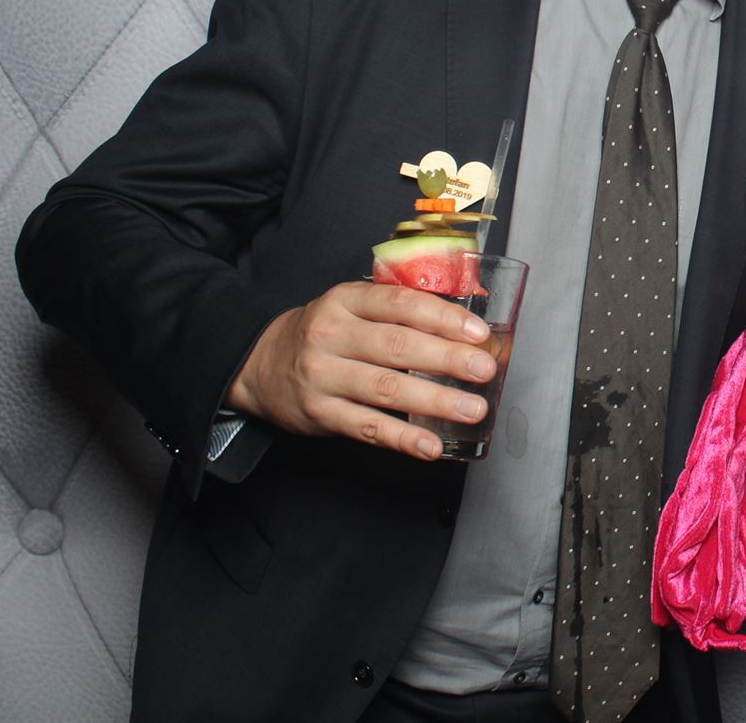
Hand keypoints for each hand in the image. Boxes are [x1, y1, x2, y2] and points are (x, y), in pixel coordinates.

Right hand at [225, 279, 496, 459]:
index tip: (478, 332)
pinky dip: (402, 439)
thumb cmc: (325, 332)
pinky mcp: (320, 414)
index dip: (442, 317)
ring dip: (434, 402)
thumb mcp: (353, 305)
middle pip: (396, 346)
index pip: (400, 304)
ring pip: (386, 389)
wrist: (260, 365)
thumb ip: (402, 305)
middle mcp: (331, 335)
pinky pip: (367, 428)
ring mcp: (323, 377)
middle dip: (447, 359)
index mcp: (345, 300)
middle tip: (485, 370)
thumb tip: (471, 308)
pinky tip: (431, 445)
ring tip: (472, 410)